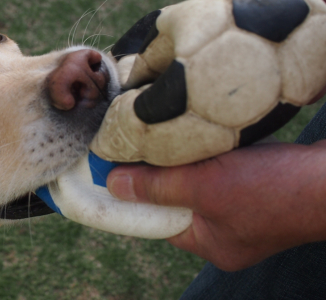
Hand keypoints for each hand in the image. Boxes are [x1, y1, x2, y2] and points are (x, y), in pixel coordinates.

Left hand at [107, 140, 325, 270]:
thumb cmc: (275, 189)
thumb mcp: (206, 188)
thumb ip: (158, 187)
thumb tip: (114, 185)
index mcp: (209, 243)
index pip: (154, 222)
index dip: (130, 198)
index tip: (107, 173)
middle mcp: (223, 231)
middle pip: (173, 201)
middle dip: (155, 175)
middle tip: (133, 148)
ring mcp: (241, 210)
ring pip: (194, 183)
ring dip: (180, 162)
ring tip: (162, 140)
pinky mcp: (255, 187)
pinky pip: (216, 172)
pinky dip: (203, 156)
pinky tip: (196, 138)